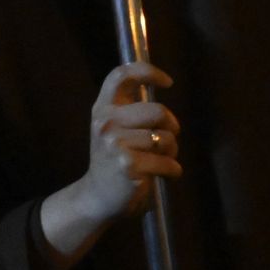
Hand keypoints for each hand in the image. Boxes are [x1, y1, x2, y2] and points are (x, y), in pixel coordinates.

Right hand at [39, 61, 181, 269]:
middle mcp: (106, 122)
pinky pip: (168, 163)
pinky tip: (161, 176)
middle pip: (158, 111)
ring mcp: (116, 144)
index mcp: (103, 109)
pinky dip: (172, 171)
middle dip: (171, 126)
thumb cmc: (112, 162)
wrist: (97, 197)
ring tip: (160, 161)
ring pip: (166, 139)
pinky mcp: (129, 165)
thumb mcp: (113, 131)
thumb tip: (162, 101)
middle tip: (167, 140)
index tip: (167, 82)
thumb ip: (130, 113)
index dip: (147, 72)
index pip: (121, 76)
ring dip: (172, 153)